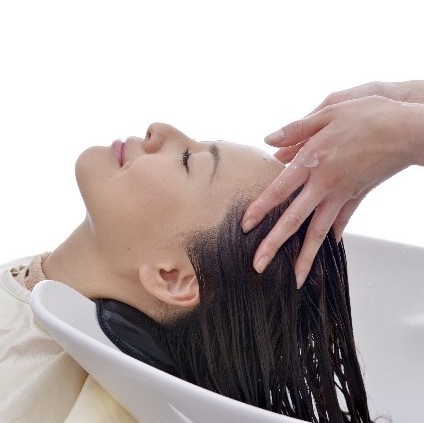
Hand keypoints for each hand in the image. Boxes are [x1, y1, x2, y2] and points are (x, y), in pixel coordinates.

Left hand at [242, 95, 423, 286]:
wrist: (409, 130)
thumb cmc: (369, 116)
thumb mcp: (329, 112)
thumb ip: (295, 129)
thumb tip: (268, 141)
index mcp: (312, 162)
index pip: (278, 191)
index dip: (260, 210)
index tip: (245, 228)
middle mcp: (324, 184)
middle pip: (294, 220)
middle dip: (274, 245)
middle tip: (258, 266)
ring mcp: (342, 194)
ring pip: (319, 231)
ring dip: (306, 256)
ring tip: (296, 278)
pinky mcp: (357, 196)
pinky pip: (342, 221)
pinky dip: (333, 235)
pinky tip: (326, 247)